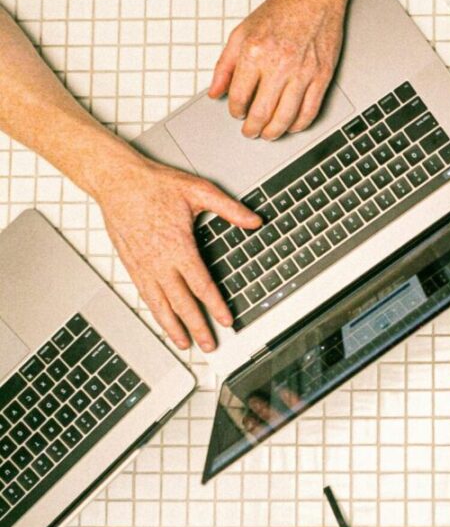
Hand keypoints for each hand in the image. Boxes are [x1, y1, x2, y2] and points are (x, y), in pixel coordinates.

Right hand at [97, 153, 261, 351]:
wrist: (117, 181)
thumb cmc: (156, 185)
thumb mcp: (199, 191)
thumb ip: (230, 209)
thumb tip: (255, 220)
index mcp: (178, 247)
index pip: (201, 285)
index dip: (215, 306)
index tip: (226, 321)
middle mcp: (159, 261)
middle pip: (181, 302)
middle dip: (197, 326)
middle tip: (209, 345)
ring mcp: (142, 265)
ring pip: (160, 304)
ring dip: (173, 326)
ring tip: (184, 343)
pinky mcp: (130, 264)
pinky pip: (144, 294)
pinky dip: (155, 311)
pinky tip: (162, 319)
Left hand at [208, 0, 345, 140]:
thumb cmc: (281, 11)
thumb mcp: (242, 32)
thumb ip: (225, 65)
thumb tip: (215, 92)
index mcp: (255, 53)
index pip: (239, 96)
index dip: (235, 110)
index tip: (237, 113)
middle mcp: (279, 64)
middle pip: (261, 112)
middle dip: (252, 128)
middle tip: (250, 131)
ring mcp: (303, 72)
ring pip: (285, 117)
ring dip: (274, 132)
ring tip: (268, 134)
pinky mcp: (322, 76)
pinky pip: (310, 110)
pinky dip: (299, 124)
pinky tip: (292, 126)